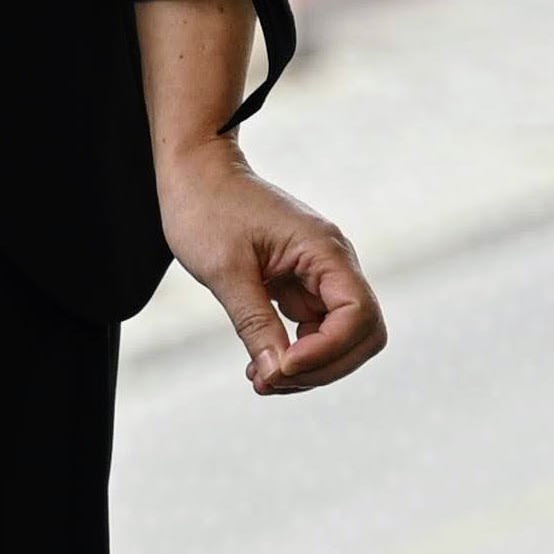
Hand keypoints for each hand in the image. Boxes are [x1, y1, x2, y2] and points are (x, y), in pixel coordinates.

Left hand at [159, 141, 385, 394]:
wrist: (193, 170)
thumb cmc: (205, 206)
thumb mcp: (224, 269)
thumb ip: (254, 322)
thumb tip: (277, 373)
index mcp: (324, 250)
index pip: (358, 315)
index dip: (328, 351)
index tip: (282, 367)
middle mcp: (333, 262)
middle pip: (360, 333)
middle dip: (323, 366)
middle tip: (270, 382)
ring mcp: (319, 274)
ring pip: (340, 337)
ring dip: (309, 366)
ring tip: (261, 379)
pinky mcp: (301, 283)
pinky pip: (314, 329)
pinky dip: (295, 352)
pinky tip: (263, 364)